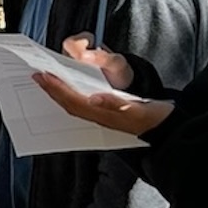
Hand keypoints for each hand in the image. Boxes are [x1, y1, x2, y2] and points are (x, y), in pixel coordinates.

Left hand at [33, 36, 169, 137]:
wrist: (169, 130)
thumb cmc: (156, 119)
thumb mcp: (139, 110)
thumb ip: (117, 104)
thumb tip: (94, 98)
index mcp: (105, 115)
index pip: (74, 101)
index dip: (57, 89)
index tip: (43, 76)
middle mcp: (100, 118)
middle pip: (69, 103)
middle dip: (53, 91)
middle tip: (38, 77)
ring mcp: (104, 117)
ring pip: (75, 105)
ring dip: (60, 94)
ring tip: (49, 82)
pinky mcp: (109, 115)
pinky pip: (83, 105)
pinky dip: (73, 96)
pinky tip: (70, 91)